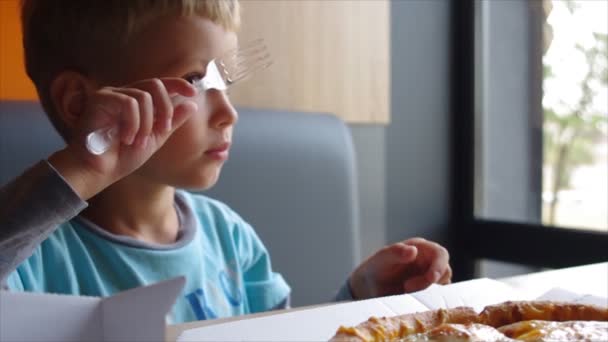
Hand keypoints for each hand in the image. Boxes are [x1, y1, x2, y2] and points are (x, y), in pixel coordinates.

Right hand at [49, 78, 197, 198]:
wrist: (99, 171)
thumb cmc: (122, 157)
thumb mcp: (155, 139)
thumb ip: (171, 122)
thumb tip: (191, 104)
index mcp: (138, 102)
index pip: (160, 85)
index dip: (178, 84)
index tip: (193, 92)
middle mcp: (124, 94)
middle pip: (155, 84)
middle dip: (165, 108)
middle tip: (162, 129)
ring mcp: (111, 94)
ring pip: (143, 96)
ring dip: (146, 124)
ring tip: (136, 141)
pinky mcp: (99, 98)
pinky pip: (128, 103)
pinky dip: (132, 123)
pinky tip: (125, 138)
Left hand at [348, 238, 451, 298]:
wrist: (370, 286)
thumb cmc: (377, 267)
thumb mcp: (382, 259)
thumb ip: (396, 252)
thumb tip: (413, 250)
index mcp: (421, 248)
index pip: (440, 254)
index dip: (439, 265)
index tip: (431, 278)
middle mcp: (429, 261)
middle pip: (445, 271)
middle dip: (429, 282)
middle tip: (407, 288)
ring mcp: (430, 277)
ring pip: (442, 286)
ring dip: (427, 291)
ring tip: (404, 291)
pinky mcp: (428, 291)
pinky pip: (436, 296)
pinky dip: (427, 299)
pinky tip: (411, 298)